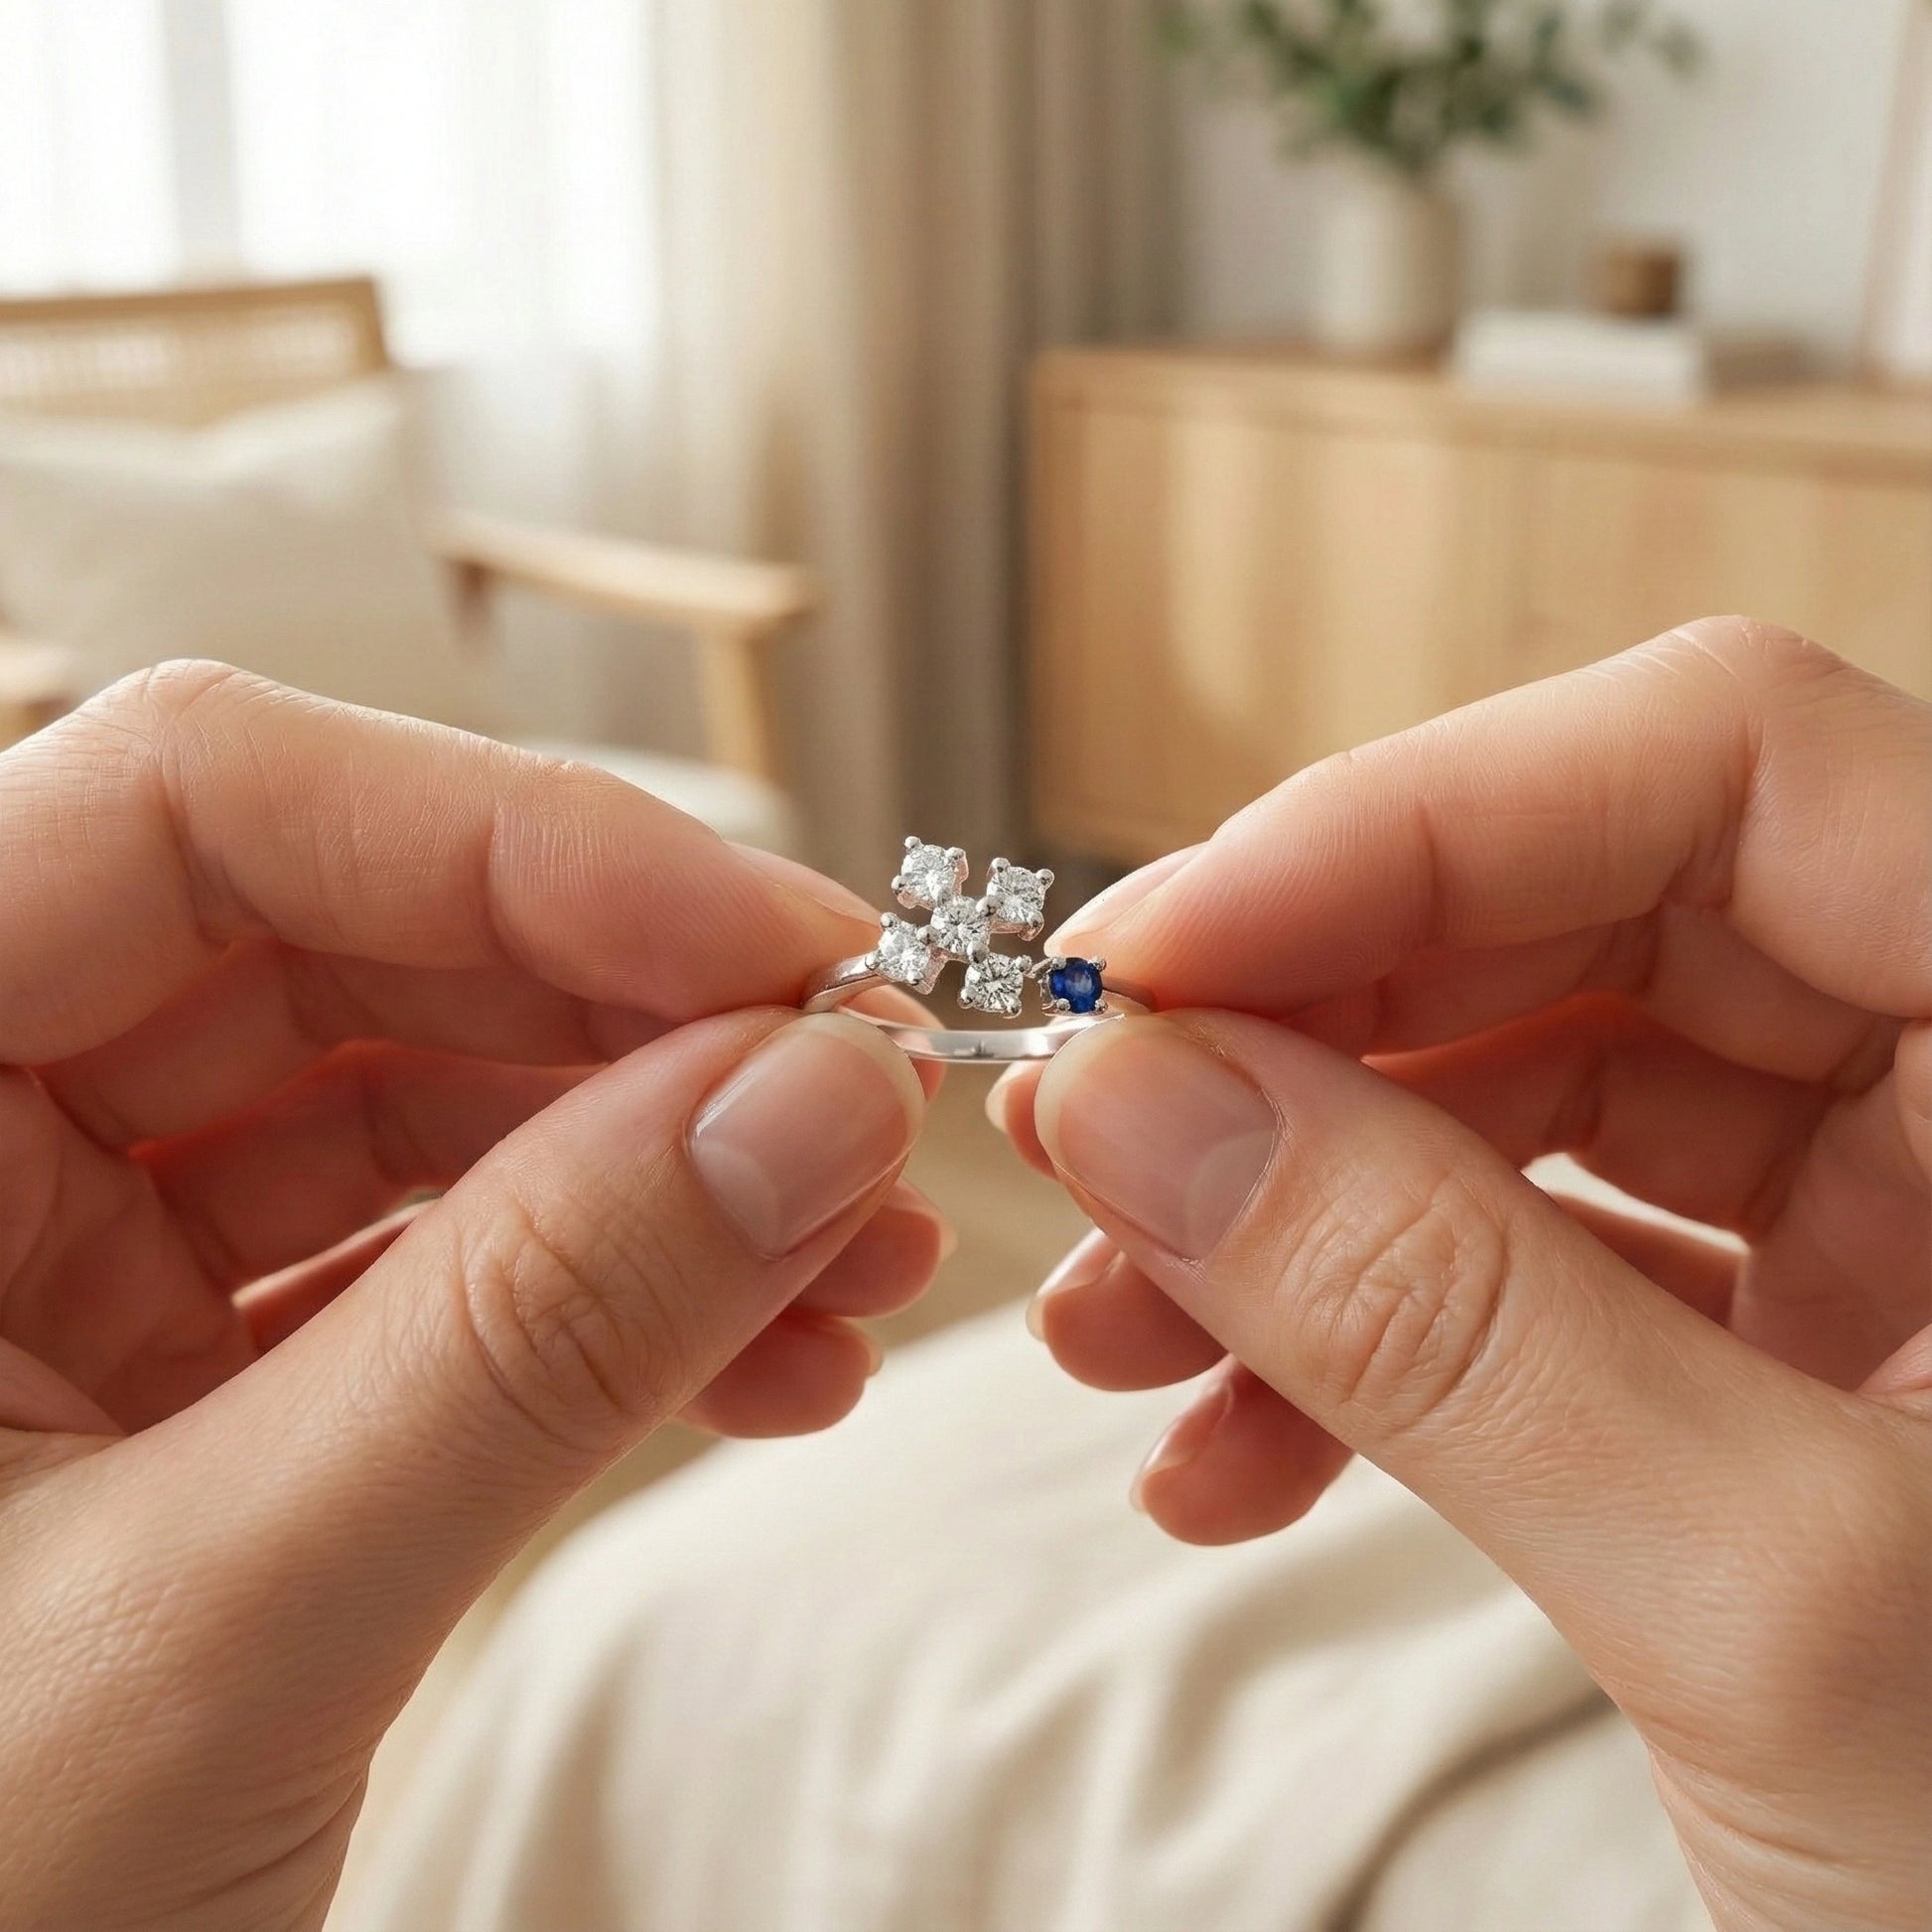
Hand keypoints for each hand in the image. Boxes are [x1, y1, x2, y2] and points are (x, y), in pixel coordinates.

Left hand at [0, 663, 944, 1931]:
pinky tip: (769, 1357)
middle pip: (343, 945)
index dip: (515, 842)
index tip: (780, 948)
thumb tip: (819, 1097)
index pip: (194, 805)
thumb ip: (533, 1340)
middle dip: (639, 1021)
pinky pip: (428, 1270)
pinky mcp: (175, 1389)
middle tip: (861, 1099)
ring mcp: (58, 1267)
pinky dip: (613, 1300)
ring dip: (665, 1168)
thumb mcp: (211, 1637)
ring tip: (856, 1255)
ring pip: (414, 1106)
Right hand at [993, 622, 1931, 1930]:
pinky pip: (1545, 1262)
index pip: (1729, 766)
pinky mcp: (1816, 1345)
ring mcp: (1915, 1219)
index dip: (1409, 823)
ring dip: (1293, 1203)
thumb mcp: (1780, 1607)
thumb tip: (1137, 1102)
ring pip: (1531, 1095)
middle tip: (1092, 1137)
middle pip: (1587, 920)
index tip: (1155, 957)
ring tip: (1118, 1332)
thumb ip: (1439, 1323)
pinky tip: (1232, 1456)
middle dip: (1302, 1032)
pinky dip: (1372, 1339)